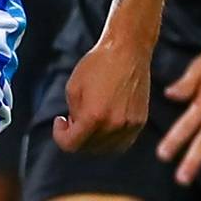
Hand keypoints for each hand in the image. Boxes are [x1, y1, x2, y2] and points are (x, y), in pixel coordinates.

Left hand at [52, 35, 149, 153]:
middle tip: (72, 119)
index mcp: (94, 116)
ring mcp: (129, 126)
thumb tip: (76, 127)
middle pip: (88, 148)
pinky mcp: (140, 122)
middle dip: (76, 136)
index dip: (60, 136)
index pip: (71, 144)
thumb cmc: (98, 65)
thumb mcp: (73, 87)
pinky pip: (122, 142)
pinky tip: (104, 123)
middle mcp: (113, 126)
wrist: (127, 52)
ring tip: (89, 119)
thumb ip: (73, 113)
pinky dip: (110, 139)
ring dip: (93, 140)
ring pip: (106, 149)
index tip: (60, 123)